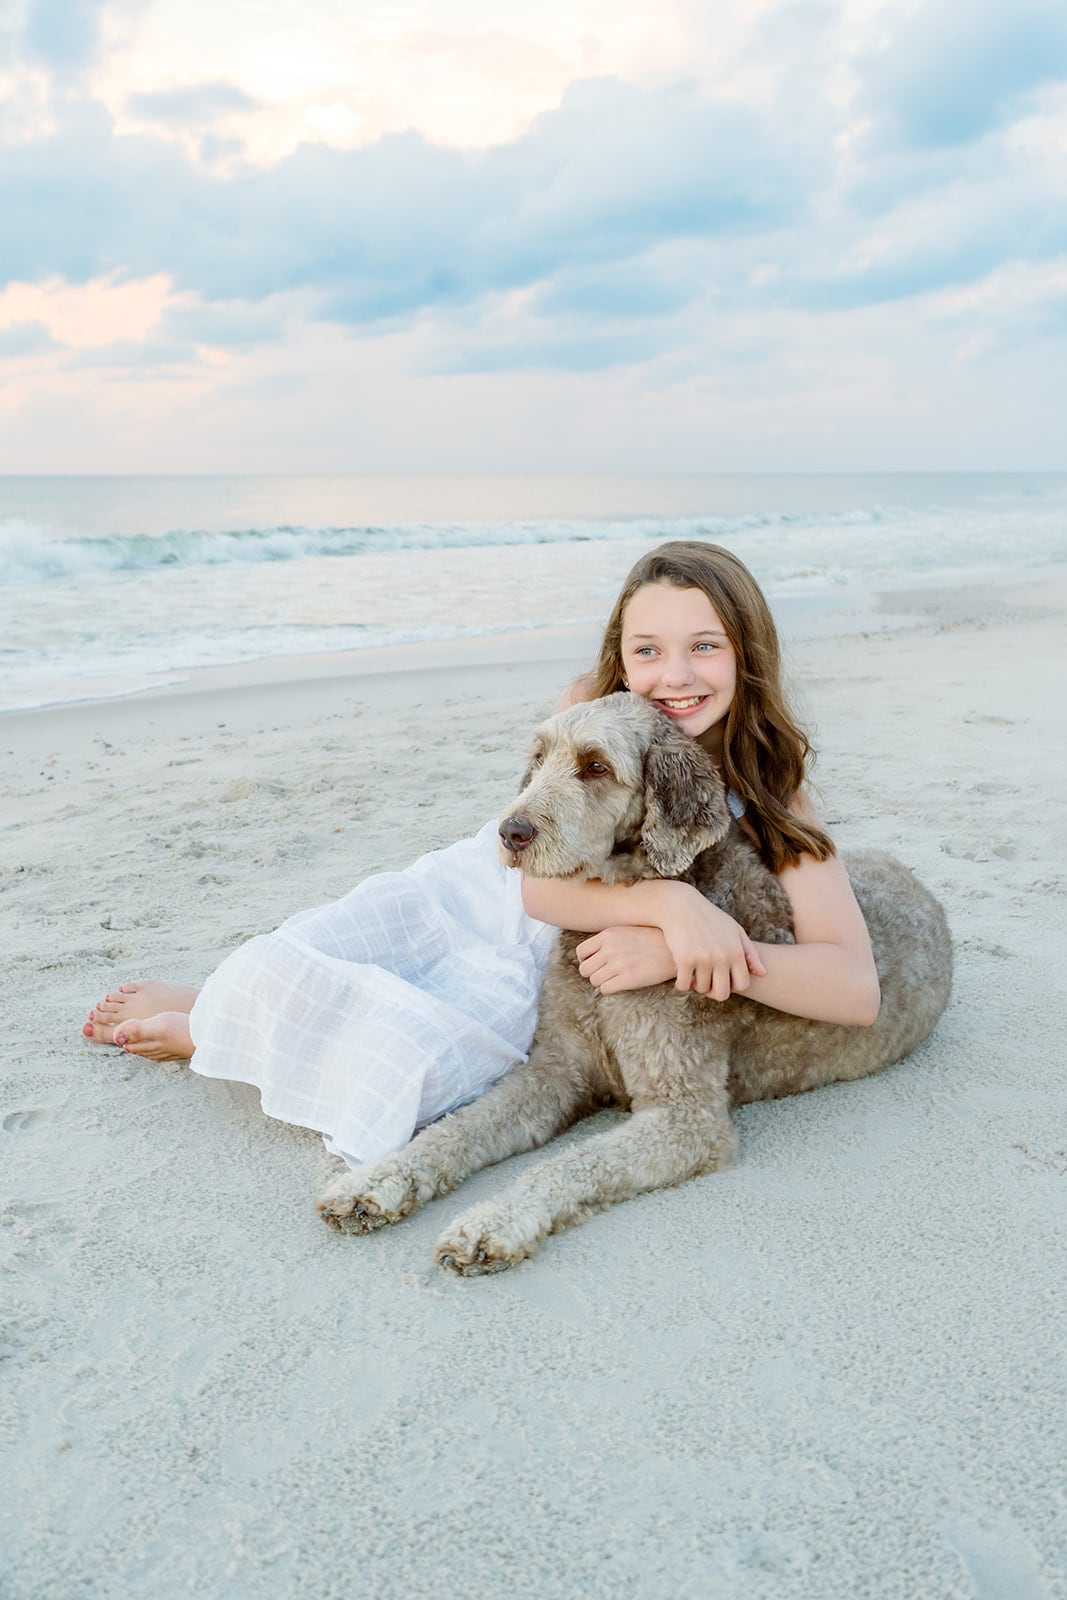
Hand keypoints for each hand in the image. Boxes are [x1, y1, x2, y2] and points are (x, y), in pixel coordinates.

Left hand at [575, 926, 677, 993]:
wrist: (674, 950)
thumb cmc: (651, 941)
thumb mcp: (626, 931)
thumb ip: (608, 940)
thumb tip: (589, 956)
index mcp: (608, 935)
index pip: (581, 952)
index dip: (586, 961)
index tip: (595, 965)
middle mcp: (610, 948)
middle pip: (585, 969)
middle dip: (593, 973)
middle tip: (606, 974)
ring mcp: (619, 963)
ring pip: (594, 981)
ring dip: (602, 982)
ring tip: (616, 978)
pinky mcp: (628, 978)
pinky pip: (605, 989)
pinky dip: (610, 989)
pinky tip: (621, 984)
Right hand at [655, 883, 766, 999]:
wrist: (680, 904)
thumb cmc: (709, 917)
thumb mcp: (734, 930)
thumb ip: (750, 952)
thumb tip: (762, 973)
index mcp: (736, 951)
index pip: (742, 985)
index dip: (732, 986)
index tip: (722, 979)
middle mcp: (722, 957)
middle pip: (722, 993)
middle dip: (713, 991)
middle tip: (706, 982)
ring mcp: (703, 959)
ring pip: (701, 989)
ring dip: (696, 984)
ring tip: (693, 973)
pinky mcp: (684, 959)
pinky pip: (684, 985)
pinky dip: (681, 983)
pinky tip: (681, 974)